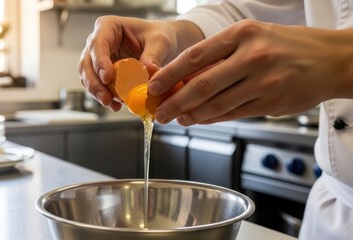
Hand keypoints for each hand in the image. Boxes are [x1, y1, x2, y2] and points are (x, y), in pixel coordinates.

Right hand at [78, 16, 202, 110]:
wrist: (160, 46)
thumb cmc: (158, 36)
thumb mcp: (160, 42)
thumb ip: (154, 55)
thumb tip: (148, 71)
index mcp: (108, 27)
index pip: (98, 43)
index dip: (99, 61)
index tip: (107, 78)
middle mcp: (98, 42)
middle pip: (87, 63)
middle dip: (94, 83)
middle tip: (106, 98)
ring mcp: (97, 58)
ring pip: (88, 77)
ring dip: (97, 93)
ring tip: (112, 104)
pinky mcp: (102, 73)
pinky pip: (98, 86)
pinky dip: (105, 97)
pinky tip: (116, 105)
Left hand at [149, 19, 352, 124]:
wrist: (332, 59)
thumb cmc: (287, 46)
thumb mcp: (251, 37)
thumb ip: (220, 56)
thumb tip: (185, 79)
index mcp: (242, 34)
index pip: (194, 56)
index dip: (169, 75)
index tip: (153, 87)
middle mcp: (252, 56)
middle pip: (201, 85)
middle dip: (174, 102)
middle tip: (159, 112)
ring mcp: (263, 82)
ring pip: (216, 104)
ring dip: (191, 115)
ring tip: (177, 118)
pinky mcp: (271, 103)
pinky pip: (233, 114)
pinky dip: (212, 119)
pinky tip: (200, 120)